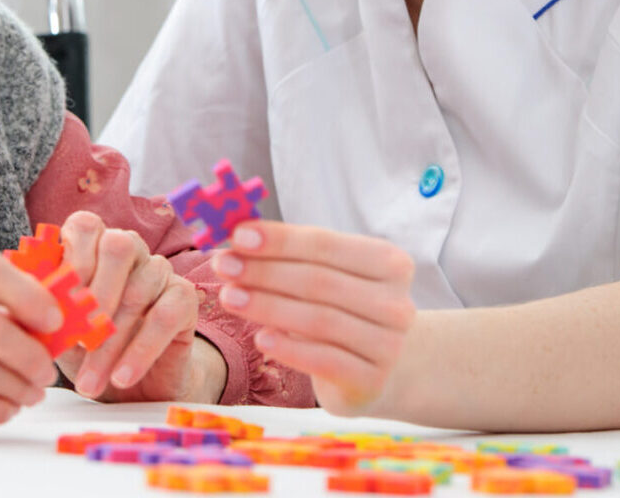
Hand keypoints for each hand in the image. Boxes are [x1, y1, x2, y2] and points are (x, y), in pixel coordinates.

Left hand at [55, 210, 224, 402]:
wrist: (135, 385)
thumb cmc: (88, 348)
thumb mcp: (59, 330)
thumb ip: (42, 310)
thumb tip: (18, 305)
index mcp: (94, 245)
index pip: (86, 225)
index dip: (72, 258)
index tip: (58, 304)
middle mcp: (130, 248)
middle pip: (118, 245)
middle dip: (96, 295)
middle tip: (78, 341)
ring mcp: (159, 270)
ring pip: (138, 290)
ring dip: (111, 342)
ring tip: (89, 383)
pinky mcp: (184, 297)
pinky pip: (166, 315)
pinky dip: (141, 350)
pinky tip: (122, 377)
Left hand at [211, 221, 414, 414]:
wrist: (376, 369)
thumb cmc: (341, 309)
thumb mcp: (326, 274)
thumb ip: (291, 254)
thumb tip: (238, 238)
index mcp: (389, 261)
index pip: (326, 244)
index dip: (280, 239)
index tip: (238, 236)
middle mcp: (396, 302)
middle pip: (319, 281)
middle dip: (264, 271)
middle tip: (223, 266)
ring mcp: (389, 345)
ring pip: (319, 319)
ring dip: (267, 306)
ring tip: (229, 298)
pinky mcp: (372, 381)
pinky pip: (324, 360)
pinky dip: (289, 348)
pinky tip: (260, 338)